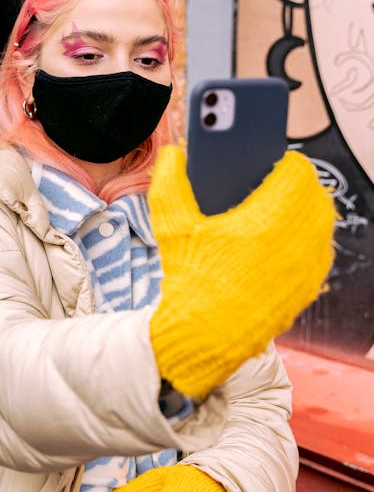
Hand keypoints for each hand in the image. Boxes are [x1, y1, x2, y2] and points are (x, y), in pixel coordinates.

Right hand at [148, 146, 335, 397]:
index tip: (270, 160)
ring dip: (305, 209)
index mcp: (269, 219)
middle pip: (315, 193)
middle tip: (273, 181)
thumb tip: (172, 155)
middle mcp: (297, 241)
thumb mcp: (172, 227)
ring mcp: (307, 266)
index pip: (299, 171)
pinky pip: (319, 250)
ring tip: (280, 205)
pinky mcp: (308, 287)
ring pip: (322, 222)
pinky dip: (306, 239)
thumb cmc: (191, 281)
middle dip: (296, 183)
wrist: (205, 336)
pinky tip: (282, 239)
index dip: (284, 160)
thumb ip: (169, 182)